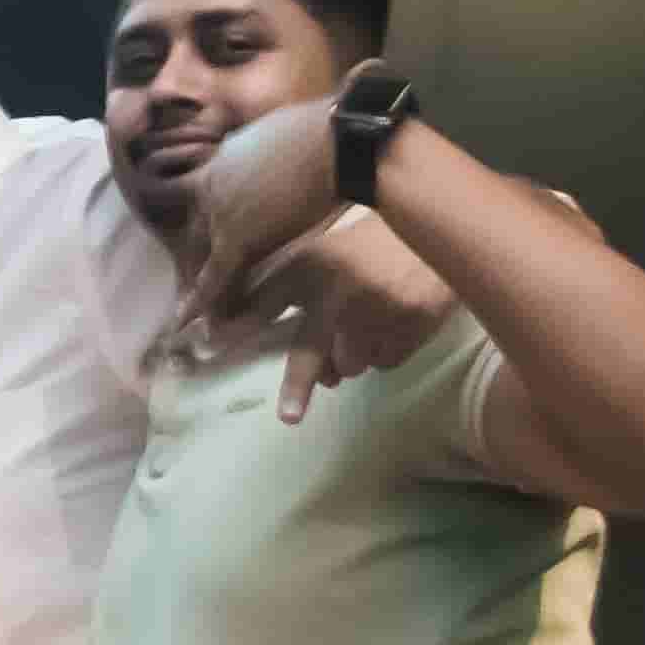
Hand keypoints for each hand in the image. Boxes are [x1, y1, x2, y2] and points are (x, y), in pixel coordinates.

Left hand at [164, 96, 342, 345]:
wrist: (338, 142)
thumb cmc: (324, 130)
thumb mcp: (278, 132)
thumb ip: (264, 150)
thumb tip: (274, 150)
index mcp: (222, 161)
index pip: (198, 197)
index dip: (198, 221)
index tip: (195, 237)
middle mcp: (211, 186)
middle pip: (191, 230)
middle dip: (188, 259)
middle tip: (184, 285)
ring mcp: (220, 213)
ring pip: (198, 255)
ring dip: (194, 284)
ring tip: (190, 313)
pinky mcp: (236, 239)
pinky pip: (213, 277)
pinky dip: (200, 302)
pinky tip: (187, 324)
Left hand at [246, 206, 455, 423]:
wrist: (438, 226)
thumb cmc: (369, 244)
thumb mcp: (320, 252)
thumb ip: (288, 291)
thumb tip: (266, 343)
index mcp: (309, 269)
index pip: (262, 304)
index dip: (235, 327)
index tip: (206, 345)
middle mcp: (338, 292)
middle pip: (310, 353)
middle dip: (297, 388)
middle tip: (288, 418)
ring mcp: (377, 311)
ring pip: (351, 365)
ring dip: (351, 359)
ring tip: (366, 326)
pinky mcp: (409, 324)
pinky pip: (385, 362)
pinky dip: (384, 352)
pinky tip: (393, 324)